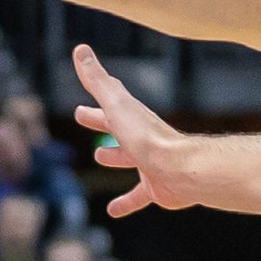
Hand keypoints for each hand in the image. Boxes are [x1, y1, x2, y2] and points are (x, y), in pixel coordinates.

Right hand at [73, 44, 197, 216]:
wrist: (180, 168)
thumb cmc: (146, 136)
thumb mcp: (116, 104)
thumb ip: (97, 80)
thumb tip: (80, 49)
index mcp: (130, 117)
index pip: (109, 101)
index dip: (94, 95)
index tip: (80, 89)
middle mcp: (140, 137)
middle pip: (116, 126)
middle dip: (100, 121)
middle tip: (83, 116)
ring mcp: (148, 162)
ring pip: (128, 158)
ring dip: (114, 156)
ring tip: (100, 156)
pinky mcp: (155, 187)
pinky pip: (137, 196)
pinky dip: (126, 202)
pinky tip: (113, 211)